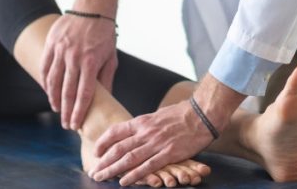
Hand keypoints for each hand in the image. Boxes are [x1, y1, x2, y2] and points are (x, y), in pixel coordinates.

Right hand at [41, 12, 117, 129]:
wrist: (93, 9)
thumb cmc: (104, 35)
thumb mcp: (111, 57)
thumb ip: (106, 79)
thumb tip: (106, 101)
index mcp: (91, 62)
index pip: (83, 94)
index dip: (78, 112)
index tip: (75, 125)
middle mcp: (74, 57)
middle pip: (67, 91)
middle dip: (66, 111)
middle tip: (65, 124)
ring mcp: (61, 50)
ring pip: (52, 81)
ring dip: (53, 98)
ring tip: (56, 109)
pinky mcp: (52, 43)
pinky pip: (44, 66)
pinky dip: (45, 81)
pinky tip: (48, 90)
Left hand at [89, 101, 212, 185]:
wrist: (202, 113)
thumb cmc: (182, 113)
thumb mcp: (158, 115)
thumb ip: (146, 125)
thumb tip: (137, 131)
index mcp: (142, 121)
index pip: (116, 131)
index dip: (104, 142)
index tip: (96, 152)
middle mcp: (146, 132)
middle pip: (118, 148)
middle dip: (104, 161)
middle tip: (94, 171)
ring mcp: (156, 143)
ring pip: (129, 158)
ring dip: (113, 170)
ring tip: (101, 177)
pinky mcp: (169, 154)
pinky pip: (148, 167)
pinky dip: (134, 175)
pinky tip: (124, 182)